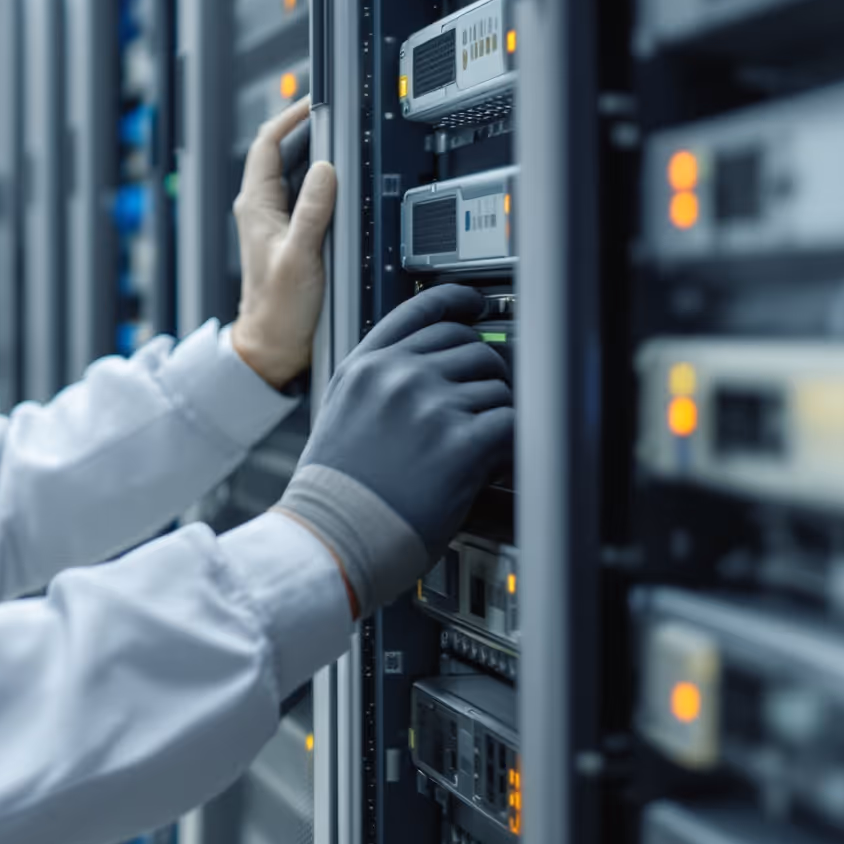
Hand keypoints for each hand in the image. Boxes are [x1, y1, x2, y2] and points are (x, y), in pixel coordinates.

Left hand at [228, 97, 336, 389]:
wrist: (271, 346)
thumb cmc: (278, 309)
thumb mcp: (301, 255)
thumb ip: (313, 210)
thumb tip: (324, 168)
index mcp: (255, 205)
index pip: (267, 143)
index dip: (290, 117)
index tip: (314, 102)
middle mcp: (260, 208)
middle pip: (280, 152)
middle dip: (307, 130)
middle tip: (338, 115)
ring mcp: (273, 221)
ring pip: (293, 173)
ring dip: (315, 155)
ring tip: (344, 140)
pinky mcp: (288, 235)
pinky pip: (303, 195)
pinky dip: (321, 182)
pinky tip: (342, 183)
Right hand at [272, 284, 514, 613]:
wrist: (332, 539)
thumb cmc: (335, 494)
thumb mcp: (341, 416)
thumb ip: (380, 384)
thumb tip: (432, 371)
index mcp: (367, 367)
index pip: (424, 310)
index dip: (459, 304)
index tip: (478, 308)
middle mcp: (398, 376)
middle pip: (472, 347)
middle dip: (486, 377)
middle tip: (485, 407)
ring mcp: (429, 406)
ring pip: (497, 386)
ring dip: (499, 416)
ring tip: (482, 449)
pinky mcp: (460, 444)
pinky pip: (510, 424)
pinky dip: (511, 446)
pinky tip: (494, 465)